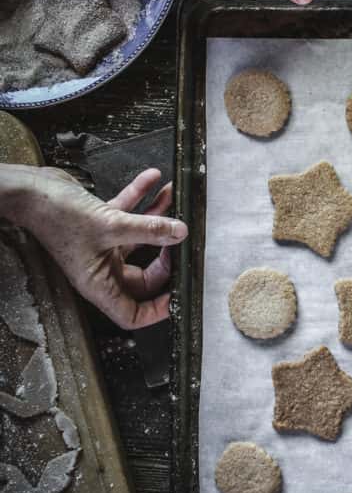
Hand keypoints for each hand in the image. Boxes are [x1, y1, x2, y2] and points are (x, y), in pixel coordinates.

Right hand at [9, 166, 186, 328]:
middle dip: (166, 258)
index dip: (158, 310)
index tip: (179, 295)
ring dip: (158, 218)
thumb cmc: (54, 216)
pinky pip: (128, 214)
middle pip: (144, 276)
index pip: (132, 314)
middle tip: (180, 241)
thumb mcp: (111, 225)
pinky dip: (141, 197)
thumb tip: (179, 232)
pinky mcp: (101, 224)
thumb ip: (149, 229)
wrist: (30, 189)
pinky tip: (152, 179)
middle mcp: (101, 268)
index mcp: (99, 283)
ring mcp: (102, 246)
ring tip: (174, 199)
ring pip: (140, 239)